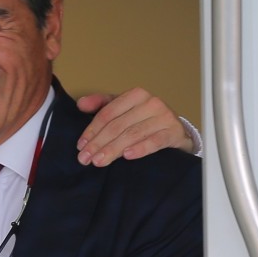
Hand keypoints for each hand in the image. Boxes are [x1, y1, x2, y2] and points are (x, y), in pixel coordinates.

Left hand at [76, 88, 196, 165]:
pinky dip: (141, 149)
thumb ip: (102, 105)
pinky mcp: (174, 132)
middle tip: (85, 158)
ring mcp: (164, 117)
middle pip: (118, 125)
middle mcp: (150, 102)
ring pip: (133, 134)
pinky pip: (155, 141)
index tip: (80, 145)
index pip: (108, 113)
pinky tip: (127, 156)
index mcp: (135, 95)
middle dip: (99, 143)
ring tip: (99, 161)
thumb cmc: (146, 120)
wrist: (177, 131)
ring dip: (113, 149)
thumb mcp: (124, 109)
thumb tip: (80, 105)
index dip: (92, 130)